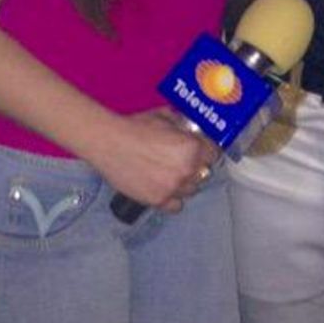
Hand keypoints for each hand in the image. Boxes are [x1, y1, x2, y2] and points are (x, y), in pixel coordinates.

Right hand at [92, 109, 216, 212]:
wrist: (109, 143)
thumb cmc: (136, 126)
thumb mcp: (165, 117)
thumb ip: (183, 125)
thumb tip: (191, 128)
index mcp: (192, 148)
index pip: (214, 153)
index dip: (207, 149)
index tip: (201, 148)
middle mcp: (187, 171)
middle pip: (204, 172)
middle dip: (196, 165)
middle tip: (183, 159)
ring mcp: (173, 188)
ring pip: (192, 190)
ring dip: (186, 182)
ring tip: (172, 174)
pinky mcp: (157, 201)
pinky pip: (176, 206)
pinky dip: (173, 198)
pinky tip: (165, 188)